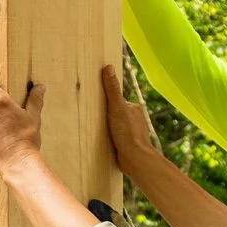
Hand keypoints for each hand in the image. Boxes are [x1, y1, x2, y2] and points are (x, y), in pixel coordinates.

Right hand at [101, 64, 159, 182]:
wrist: (135, 159)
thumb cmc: (128, 133)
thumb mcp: (117, 107)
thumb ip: (112, 89)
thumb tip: (108, 67)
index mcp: (134, 108)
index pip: (117, 99)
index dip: (106, 100)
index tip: (95, 100)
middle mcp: (134, 119)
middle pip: (115, 112)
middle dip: (106, 114)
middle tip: (92, 115)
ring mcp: (130, 133)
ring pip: (114, 126)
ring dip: (106, 127)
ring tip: (93, 128)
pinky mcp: (125, 145)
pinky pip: (114, 138)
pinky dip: (107, 138)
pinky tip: (99, 140)